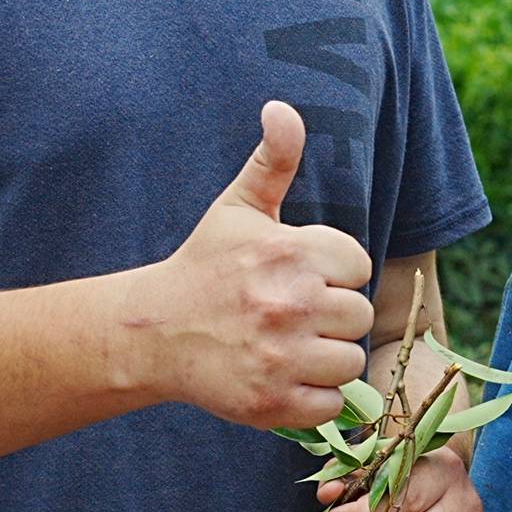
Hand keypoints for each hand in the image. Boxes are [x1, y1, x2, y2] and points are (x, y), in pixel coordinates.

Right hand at [135, 102, 375, 428]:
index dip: (333, 272)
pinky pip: (331, 404)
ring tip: (291, 345)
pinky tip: (283, 375)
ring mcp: (282, 357)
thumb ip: (273, 159)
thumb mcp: (238, 207)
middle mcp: (288, 304)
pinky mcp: (274, 402)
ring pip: (350, 361)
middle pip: (358, 315)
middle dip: (332, 316)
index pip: (357, 265)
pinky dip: (313, 396)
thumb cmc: (204, 267)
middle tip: (293, 315)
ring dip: (327, 357)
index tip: (300, 276)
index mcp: (288, 252)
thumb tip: (282, 108)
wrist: (153, 333)